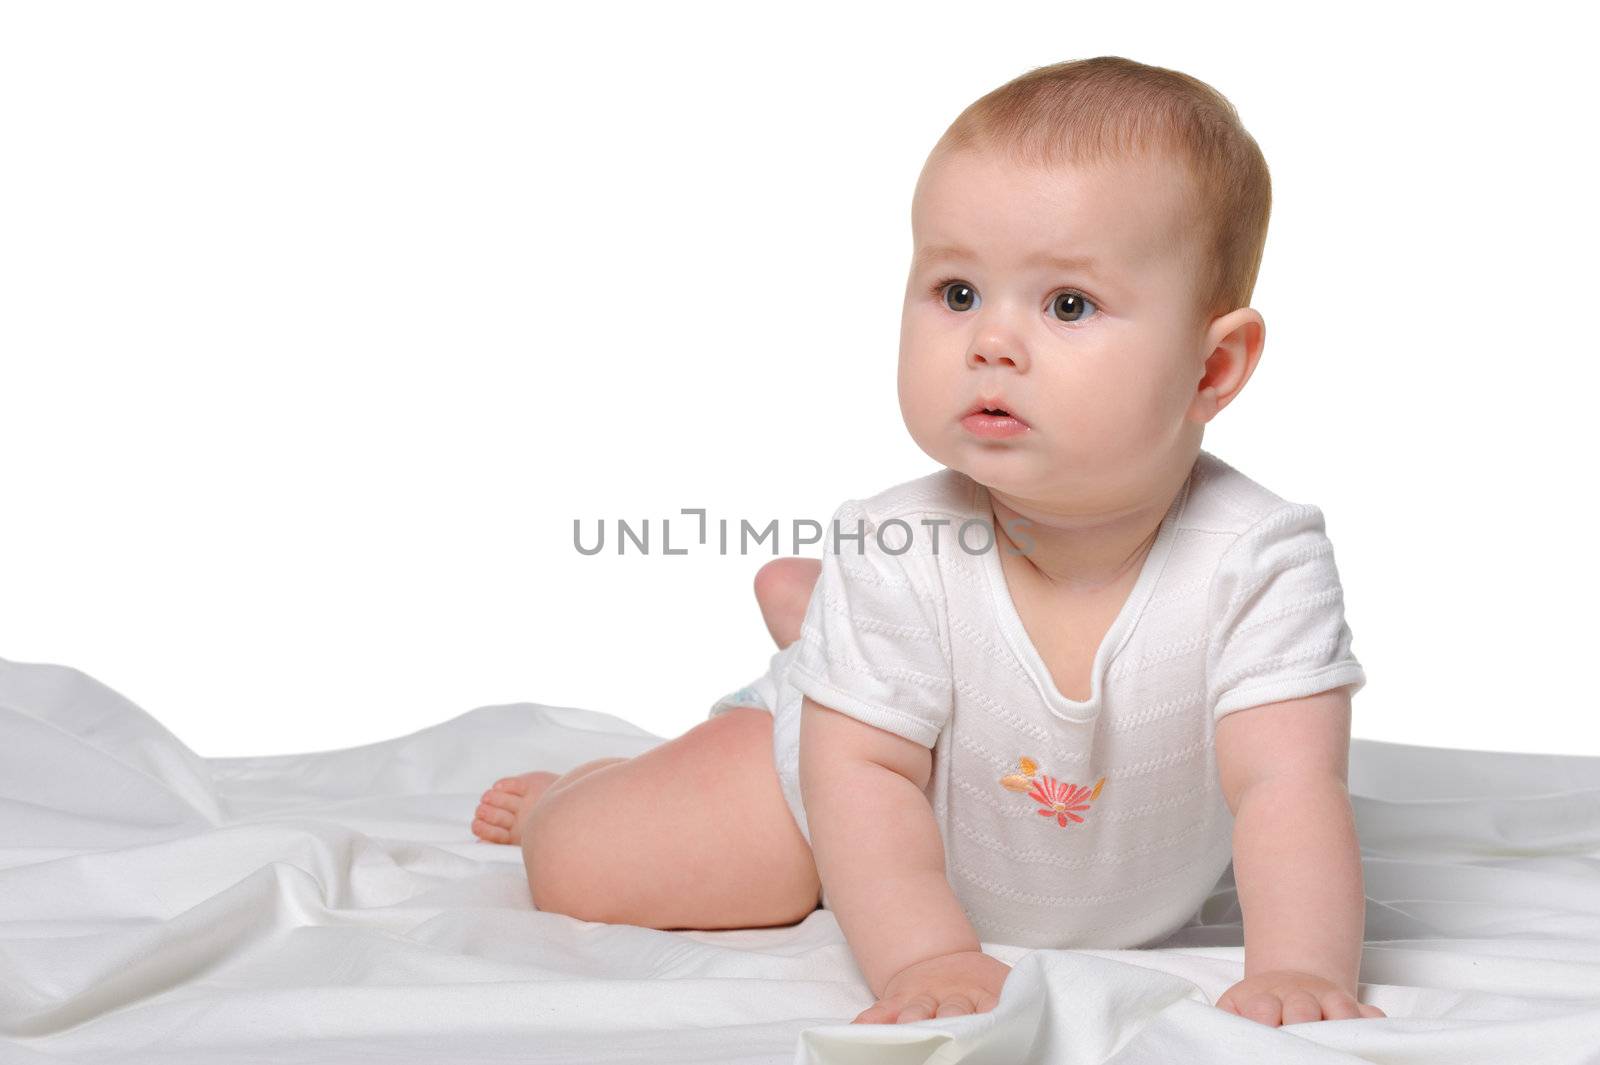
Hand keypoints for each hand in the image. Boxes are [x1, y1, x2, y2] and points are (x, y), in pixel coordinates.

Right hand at [852, 950, 1010, 1024]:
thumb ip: (1011, 1013)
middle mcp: (955, 996)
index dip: (989, 1025)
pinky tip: (861, 1031)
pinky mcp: (900, 998)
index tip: (988, 1037)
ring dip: (912, 1020)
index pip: (991, 1012)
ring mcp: (925, 996)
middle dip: (949, 1024)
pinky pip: (881, 1009)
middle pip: (952, 1010)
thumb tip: (1030, 1042)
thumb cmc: (982, 992)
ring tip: (908, 1030)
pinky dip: (870, 1021)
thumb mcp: (1005, 993)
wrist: (948, 962)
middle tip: (948, 1037)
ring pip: (916, 1008)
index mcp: (988, 998)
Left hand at [1216, 969, 1386, 1025]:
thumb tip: (1211, 1041)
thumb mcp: (1233, 1011)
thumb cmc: (1257, 1008)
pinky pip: (1371, 1015)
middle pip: (1302, 1007)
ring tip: (1339, 1046)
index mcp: (1263, 1000)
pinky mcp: (1354, 1007)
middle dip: (1302, 1022)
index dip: (1265, 1020)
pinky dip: (1372, 1024)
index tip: (1267, 1032)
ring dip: (1341, 1024)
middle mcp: (1298, 997)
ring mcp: (1327, 1000)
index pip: (1262, 1008)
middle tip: (1300, 1042)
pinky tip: (1372, 1038)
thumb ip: (1227, 1023)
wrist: (1286, 982)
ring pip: (1340, 1008)